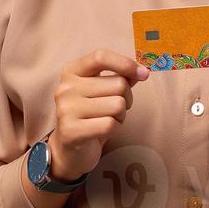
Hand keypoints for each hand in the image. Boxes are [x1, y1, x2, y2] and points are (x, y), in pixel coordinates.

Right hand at [47, 49, 148, 182]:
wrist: (70, 150)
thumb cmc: (91, 116)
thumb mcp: (103, 91)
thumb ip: (120, 77)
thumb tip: (142, 72)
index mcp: (72, 72)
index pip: (100, 57)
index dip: (125, 64)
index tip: (143, 74)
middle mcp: (65, 88)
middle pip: (118, 84)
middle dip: (126, 98)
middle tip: (114, 110)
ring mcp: (66, 109)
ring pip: (118, 105)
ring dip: (121, 116)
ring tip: (107, 120)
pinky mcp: (71, 131)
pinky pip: (110, 124)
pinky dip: (115, 129)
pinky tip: (103, 132)